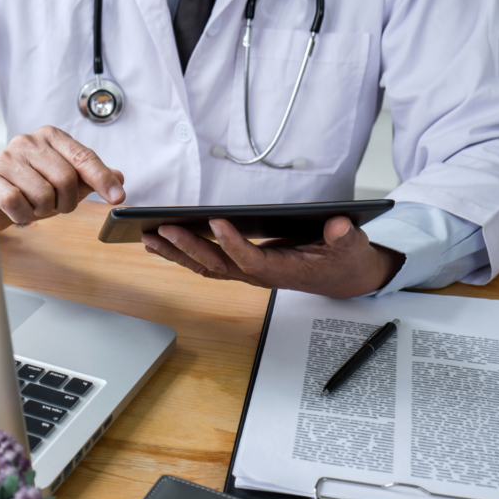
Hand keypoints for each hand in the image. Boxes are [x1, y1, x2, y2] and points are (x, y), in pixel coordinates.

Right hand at [0, 126, 125, 231]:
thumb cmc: (28, 187)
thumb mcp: (63, 182)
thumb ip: (90, 177)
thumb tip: (119, 178)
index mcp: (50, 137)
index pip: (83, 156)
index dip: (102, 179)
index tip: (118, 197)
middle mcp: (28, 142)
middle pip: (66, 179)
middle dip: (66, 202)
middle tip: (55, 206)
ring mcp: (6, 158)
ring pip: (43, 194)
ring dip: (43, 210)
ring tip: (33, 206)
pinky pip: (16, 203)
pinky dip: (23, 214)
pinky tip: (18, 211)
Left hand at [141, 216, 404, 297]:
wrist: (341, 277)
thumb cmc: (342, 259)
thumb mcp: (352, 246)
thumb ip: (345, 238)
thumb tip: (339, 226)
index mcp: (282, 269)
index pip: (252, 258)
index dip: (233, 243)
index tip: (216, 221)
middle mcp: (258, 274)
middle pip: (216, 265)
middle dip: (187, 248)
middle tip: (161, 229)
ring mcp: (246, 272)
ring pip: (204, 266)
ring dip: (175, 253)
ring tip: (147, 236)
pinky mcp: (240, 266)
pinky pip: (206, 263)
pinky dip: (181, 254)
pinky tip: (160, 242)